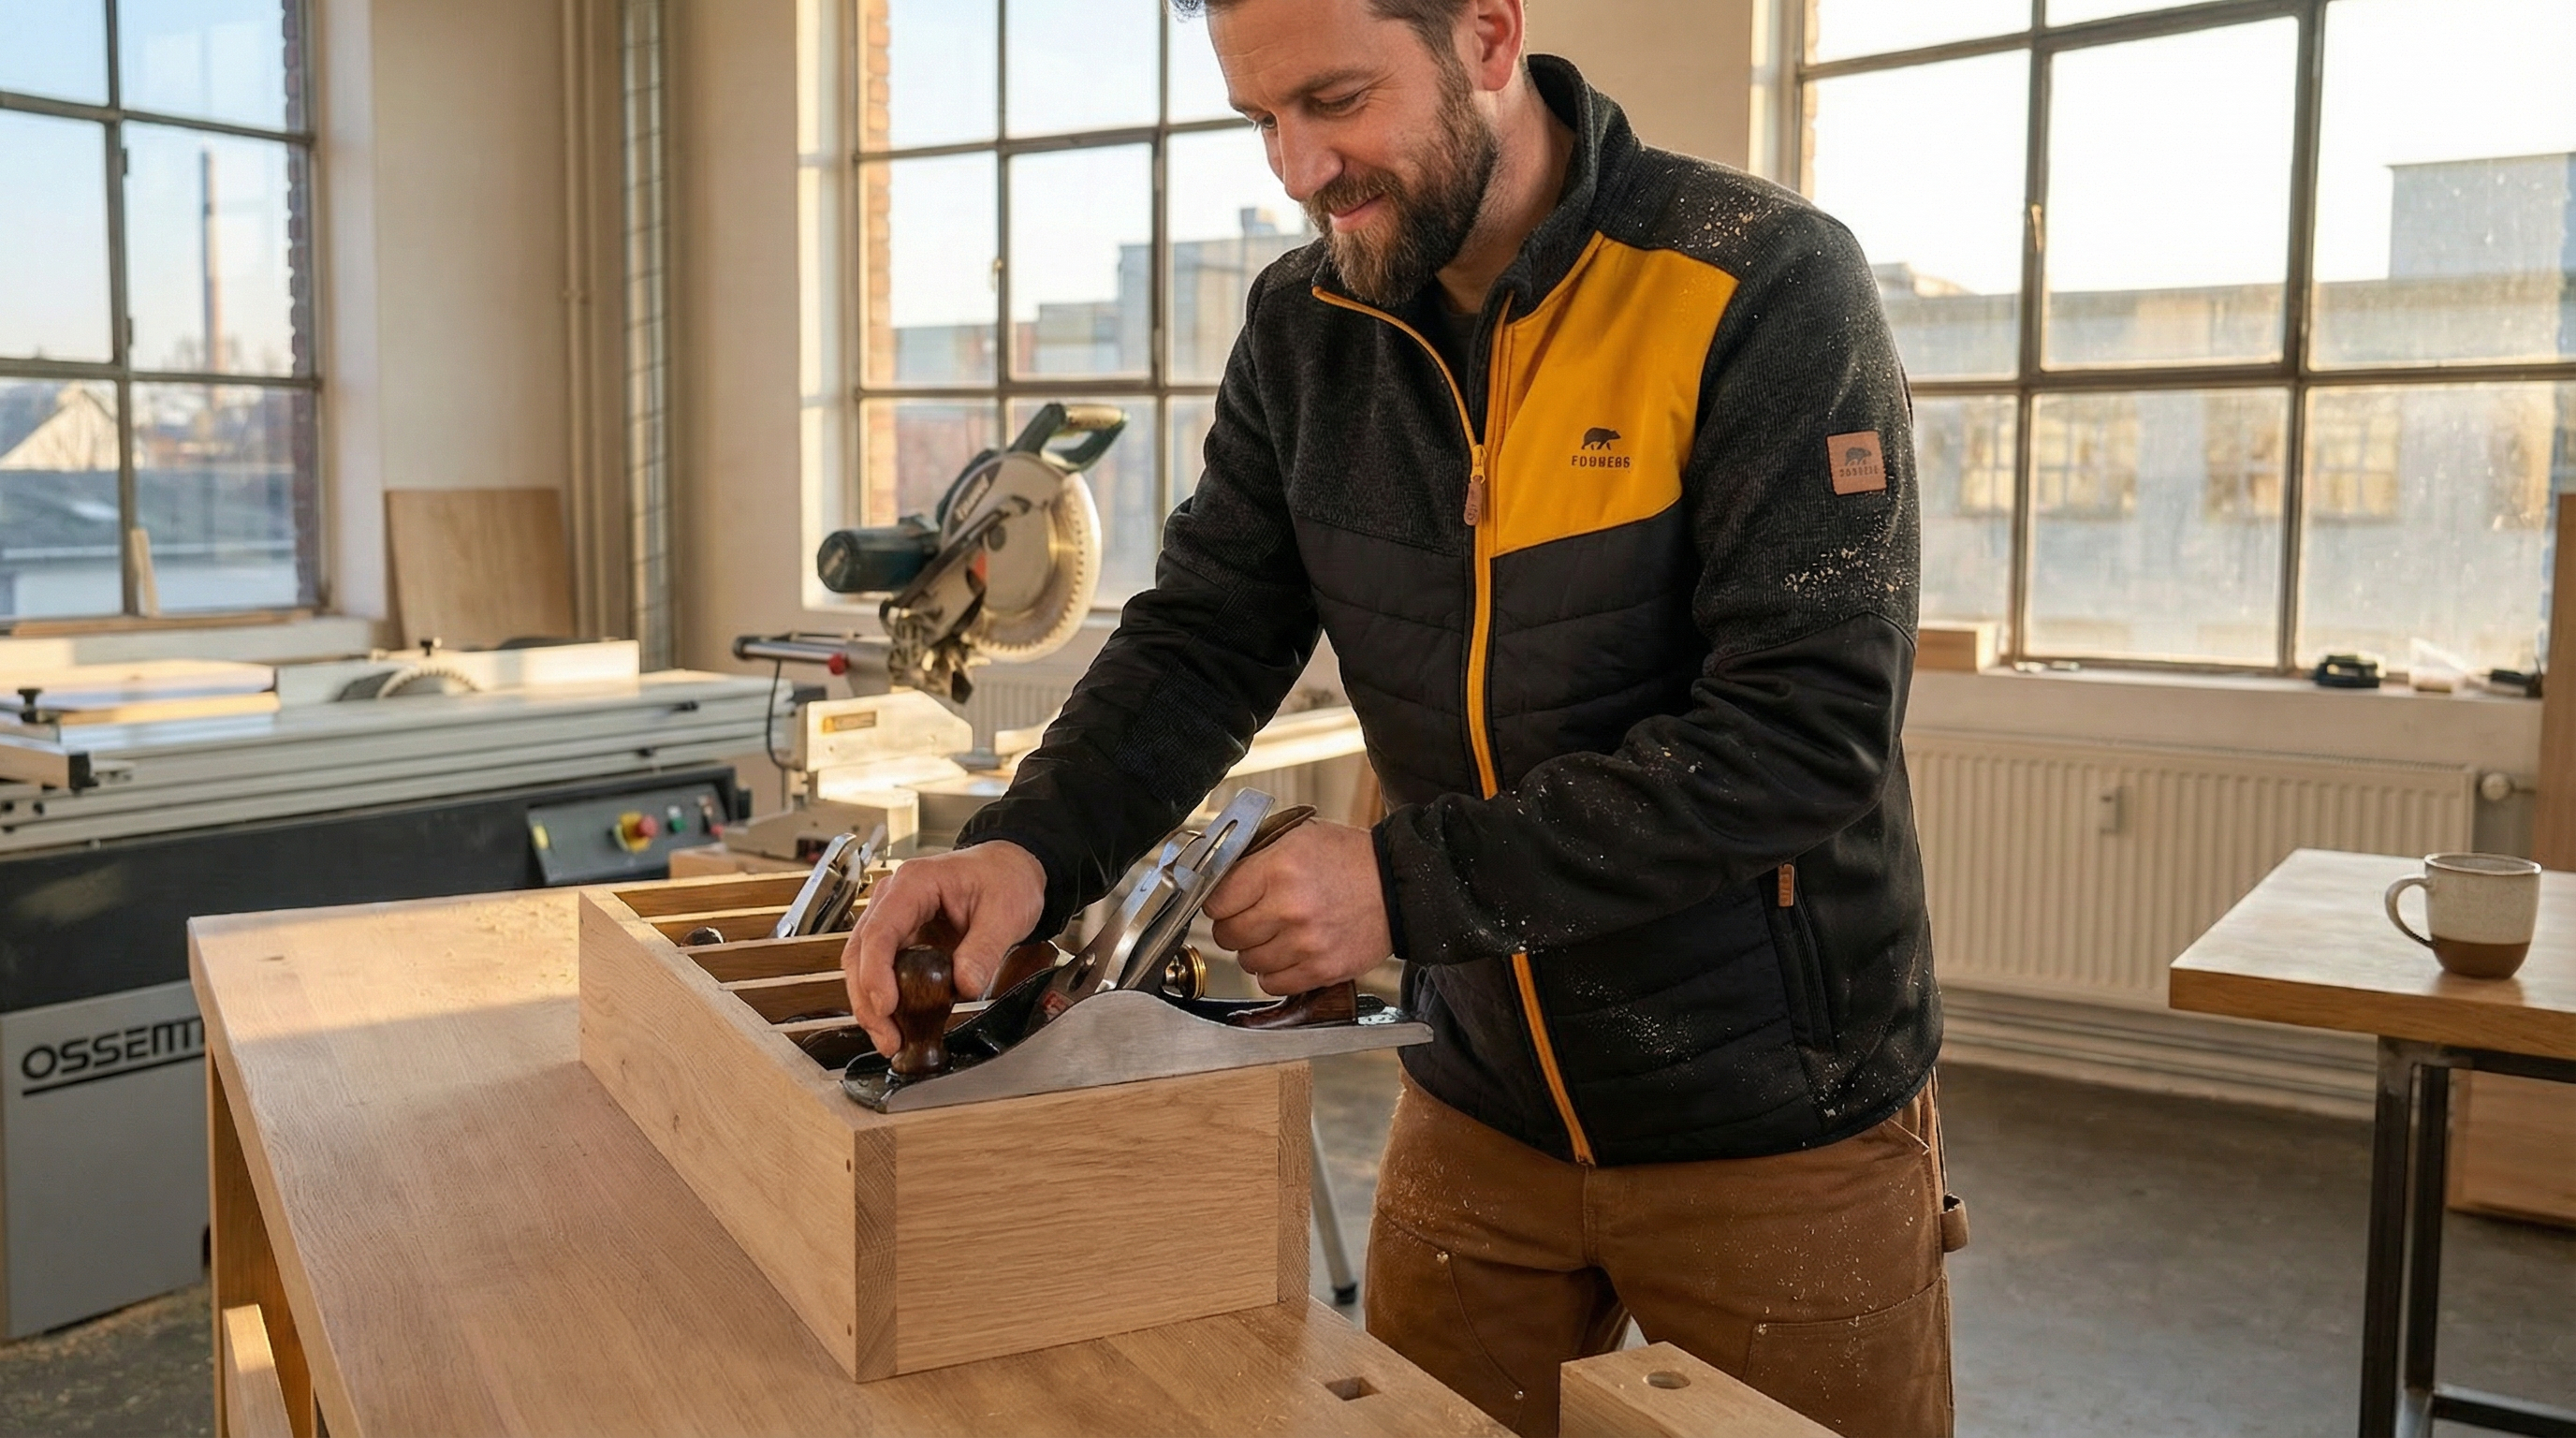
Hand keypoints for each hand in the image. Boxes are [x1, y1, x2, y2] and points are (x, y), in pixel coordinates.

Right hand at [842, 841, 1045, 1057]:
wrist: (1008, 870)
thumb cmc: (1004, 878)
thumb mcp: (1006, 913)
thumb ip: (985, 949)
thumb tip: (964, 986)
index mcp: (914, 883)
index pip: (880, 930)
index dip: (876, 972)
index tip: (886, 1006)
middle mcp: (892, 898)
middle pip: (859, 952)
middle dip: (867, 999)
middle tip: (887, 1037)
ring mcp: (892, 918)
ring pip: (861, 964)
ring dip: (870, 1005)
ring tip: (890, 1040)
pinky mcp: (899, 938)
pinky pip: (879, 969)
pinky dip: (882, 999)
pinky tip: (895, 1024)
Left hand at [1204, 819, 1391, 995]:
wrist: (1398, 885)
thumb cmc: (1349, 859)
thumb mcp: (1299, 837)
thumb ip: (1254, 856)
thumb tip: (1214, 874)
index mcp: (1279, 869)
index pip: (1216, 900)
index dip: (1218, 901)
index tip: (1226, 902)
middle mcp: (1289, 908)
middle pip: (1228, 934)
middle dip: (1235, 926)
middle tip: (1252, 917)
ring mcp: (1306, 944)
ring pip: (1247, 962)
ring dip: (1255, 950)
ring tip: (1276, 933)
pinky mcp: (1321, 970)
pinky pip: (1272, 984)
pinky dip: (1274, 972)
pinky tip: (1288, 953)